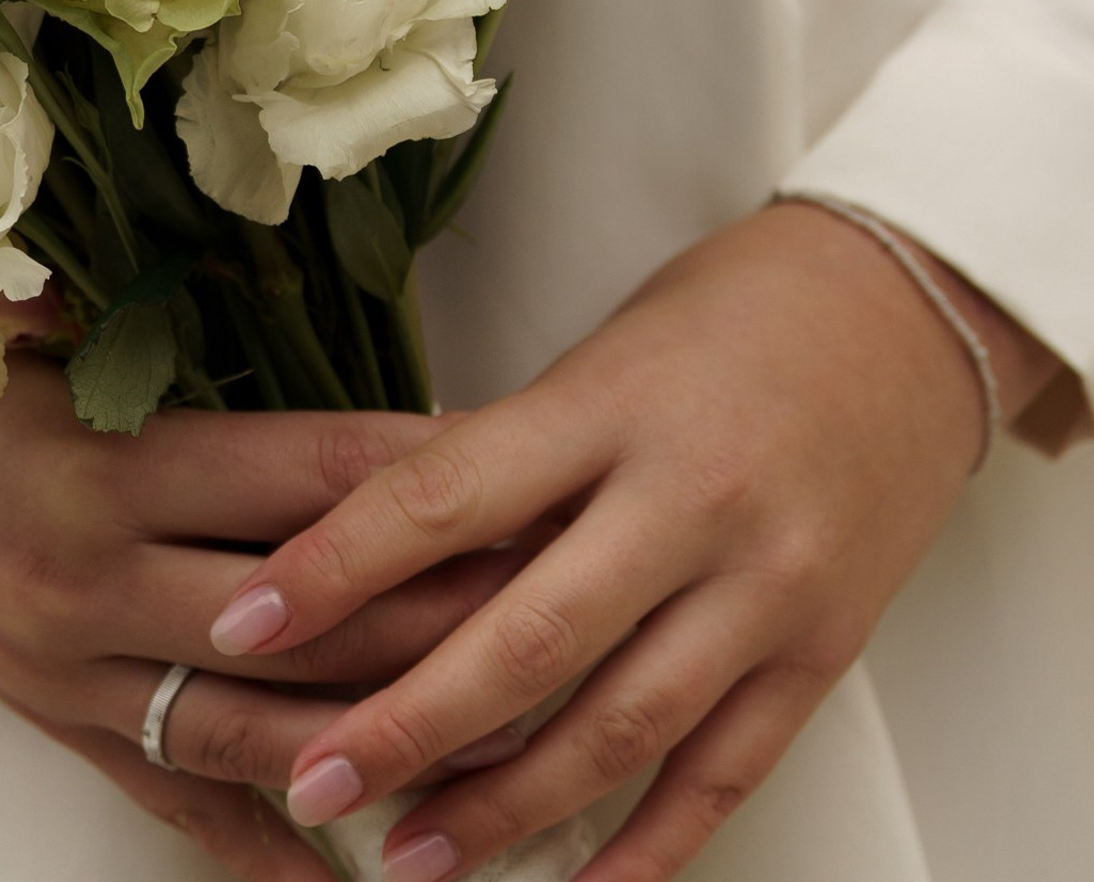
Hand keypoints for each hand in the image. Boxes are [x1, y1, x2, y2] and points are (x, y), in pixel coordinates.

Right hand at [0, 306, 533, 877]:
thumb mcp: (18, 312)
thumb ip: (143, 321)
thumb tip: (282, 282)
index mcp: (101, 464)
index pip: (301, 475)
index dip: (421, 470)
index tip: (525, 462)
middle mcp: (97, 581)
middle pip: (310, 619)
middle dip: (446, 614)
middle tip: (567, 601)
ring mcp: (73, 670)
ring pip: (259, 728)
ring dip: (384, 739)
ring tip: (511, 746)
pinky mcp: (52, 720)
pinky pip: (173, 802)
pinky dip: (268, 847)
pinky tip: (364, 872)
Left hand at [211, 203, 1062, 881]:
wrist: (899, 313)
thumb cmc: (717, 319)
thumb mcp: (591, 361)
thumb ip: (503, 459)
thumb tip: (371, 553)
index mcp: (602, 408)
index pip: (439, 498)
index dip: (331, 568)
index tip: (241, 624)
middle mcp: (682, 502)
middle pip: (523, 639)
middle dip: (404, 725)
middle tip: (308, 779)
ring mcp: (762, 587)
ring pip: (617, 728)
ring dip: (506, 810)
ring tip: (411, 858)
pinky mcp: (820, 653)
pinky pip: (723, 772)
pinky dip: (645, 847)